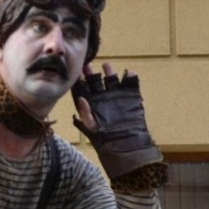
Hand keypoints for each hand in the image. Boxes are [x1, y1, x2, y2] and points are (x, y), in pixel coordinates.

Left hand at [71, 62, 163, 180]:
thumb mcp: (92, 127)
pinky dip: (131, 76)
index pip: (83, 88)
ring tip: (106, 66)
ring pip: (112, 78)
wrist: (127, 144)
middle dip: (91, 72)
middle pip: (95, 80)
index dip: (79, 81)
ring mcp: (117, 95)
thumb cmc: (106, 138)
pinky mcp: (132, 95)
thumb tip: (80, 98)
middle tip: (88, 64)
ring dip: (110, 71)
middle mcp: (103, 97)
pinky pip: (131, 82)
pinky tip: (128, 73)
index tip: (77, 73)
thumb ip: (85, 114)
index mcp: (91, 103)